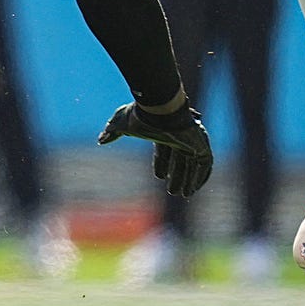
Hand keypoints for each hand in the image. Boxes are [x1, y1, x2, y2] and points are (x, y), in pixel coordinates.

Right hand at [98, 100, 213, 198]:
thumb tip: (100, 140)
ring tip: (184, 195)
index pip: (164, 150)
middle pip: (179, 160)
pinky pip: (204, 164)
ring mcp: (191, 141)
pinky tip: (193, 188)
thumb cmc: (141, 116)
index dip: (161, 164)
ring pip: (192, 165)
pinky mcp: (201, 145)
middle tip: (172, 192)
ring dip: (188, 180)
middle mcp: (179, 137)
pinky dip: (199, 177)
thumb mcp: (121, 124)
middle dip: (177, 176)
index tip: (158, 176)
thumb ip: (112, 132)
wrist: (160, 109)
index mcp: (163, 132)